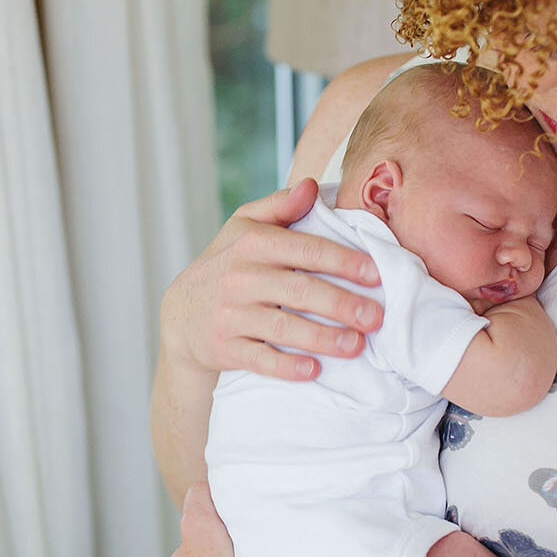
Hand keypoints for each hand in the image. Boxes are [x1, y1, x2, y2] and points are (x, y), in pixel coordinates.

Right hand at [160, 177, 384, 381]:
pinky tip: (314, 370)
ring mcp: (229, 314)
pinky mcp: (223, 347)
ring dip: (322, 338)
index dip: (342, 261)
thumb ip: (279, 206)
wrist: (181, 314)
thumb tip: (310, 186)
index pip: (304, 249)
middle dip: (341, 304)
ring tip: (357, 345)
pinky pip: (259, 359)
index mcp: (251, 244)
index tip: (376, 274)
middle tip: (376, 317)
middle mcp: (239, 278)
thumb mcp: (244, 227)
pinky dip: (286, 366)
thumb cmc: (228, 265)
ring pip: (282, 327)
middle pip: (298, 290)